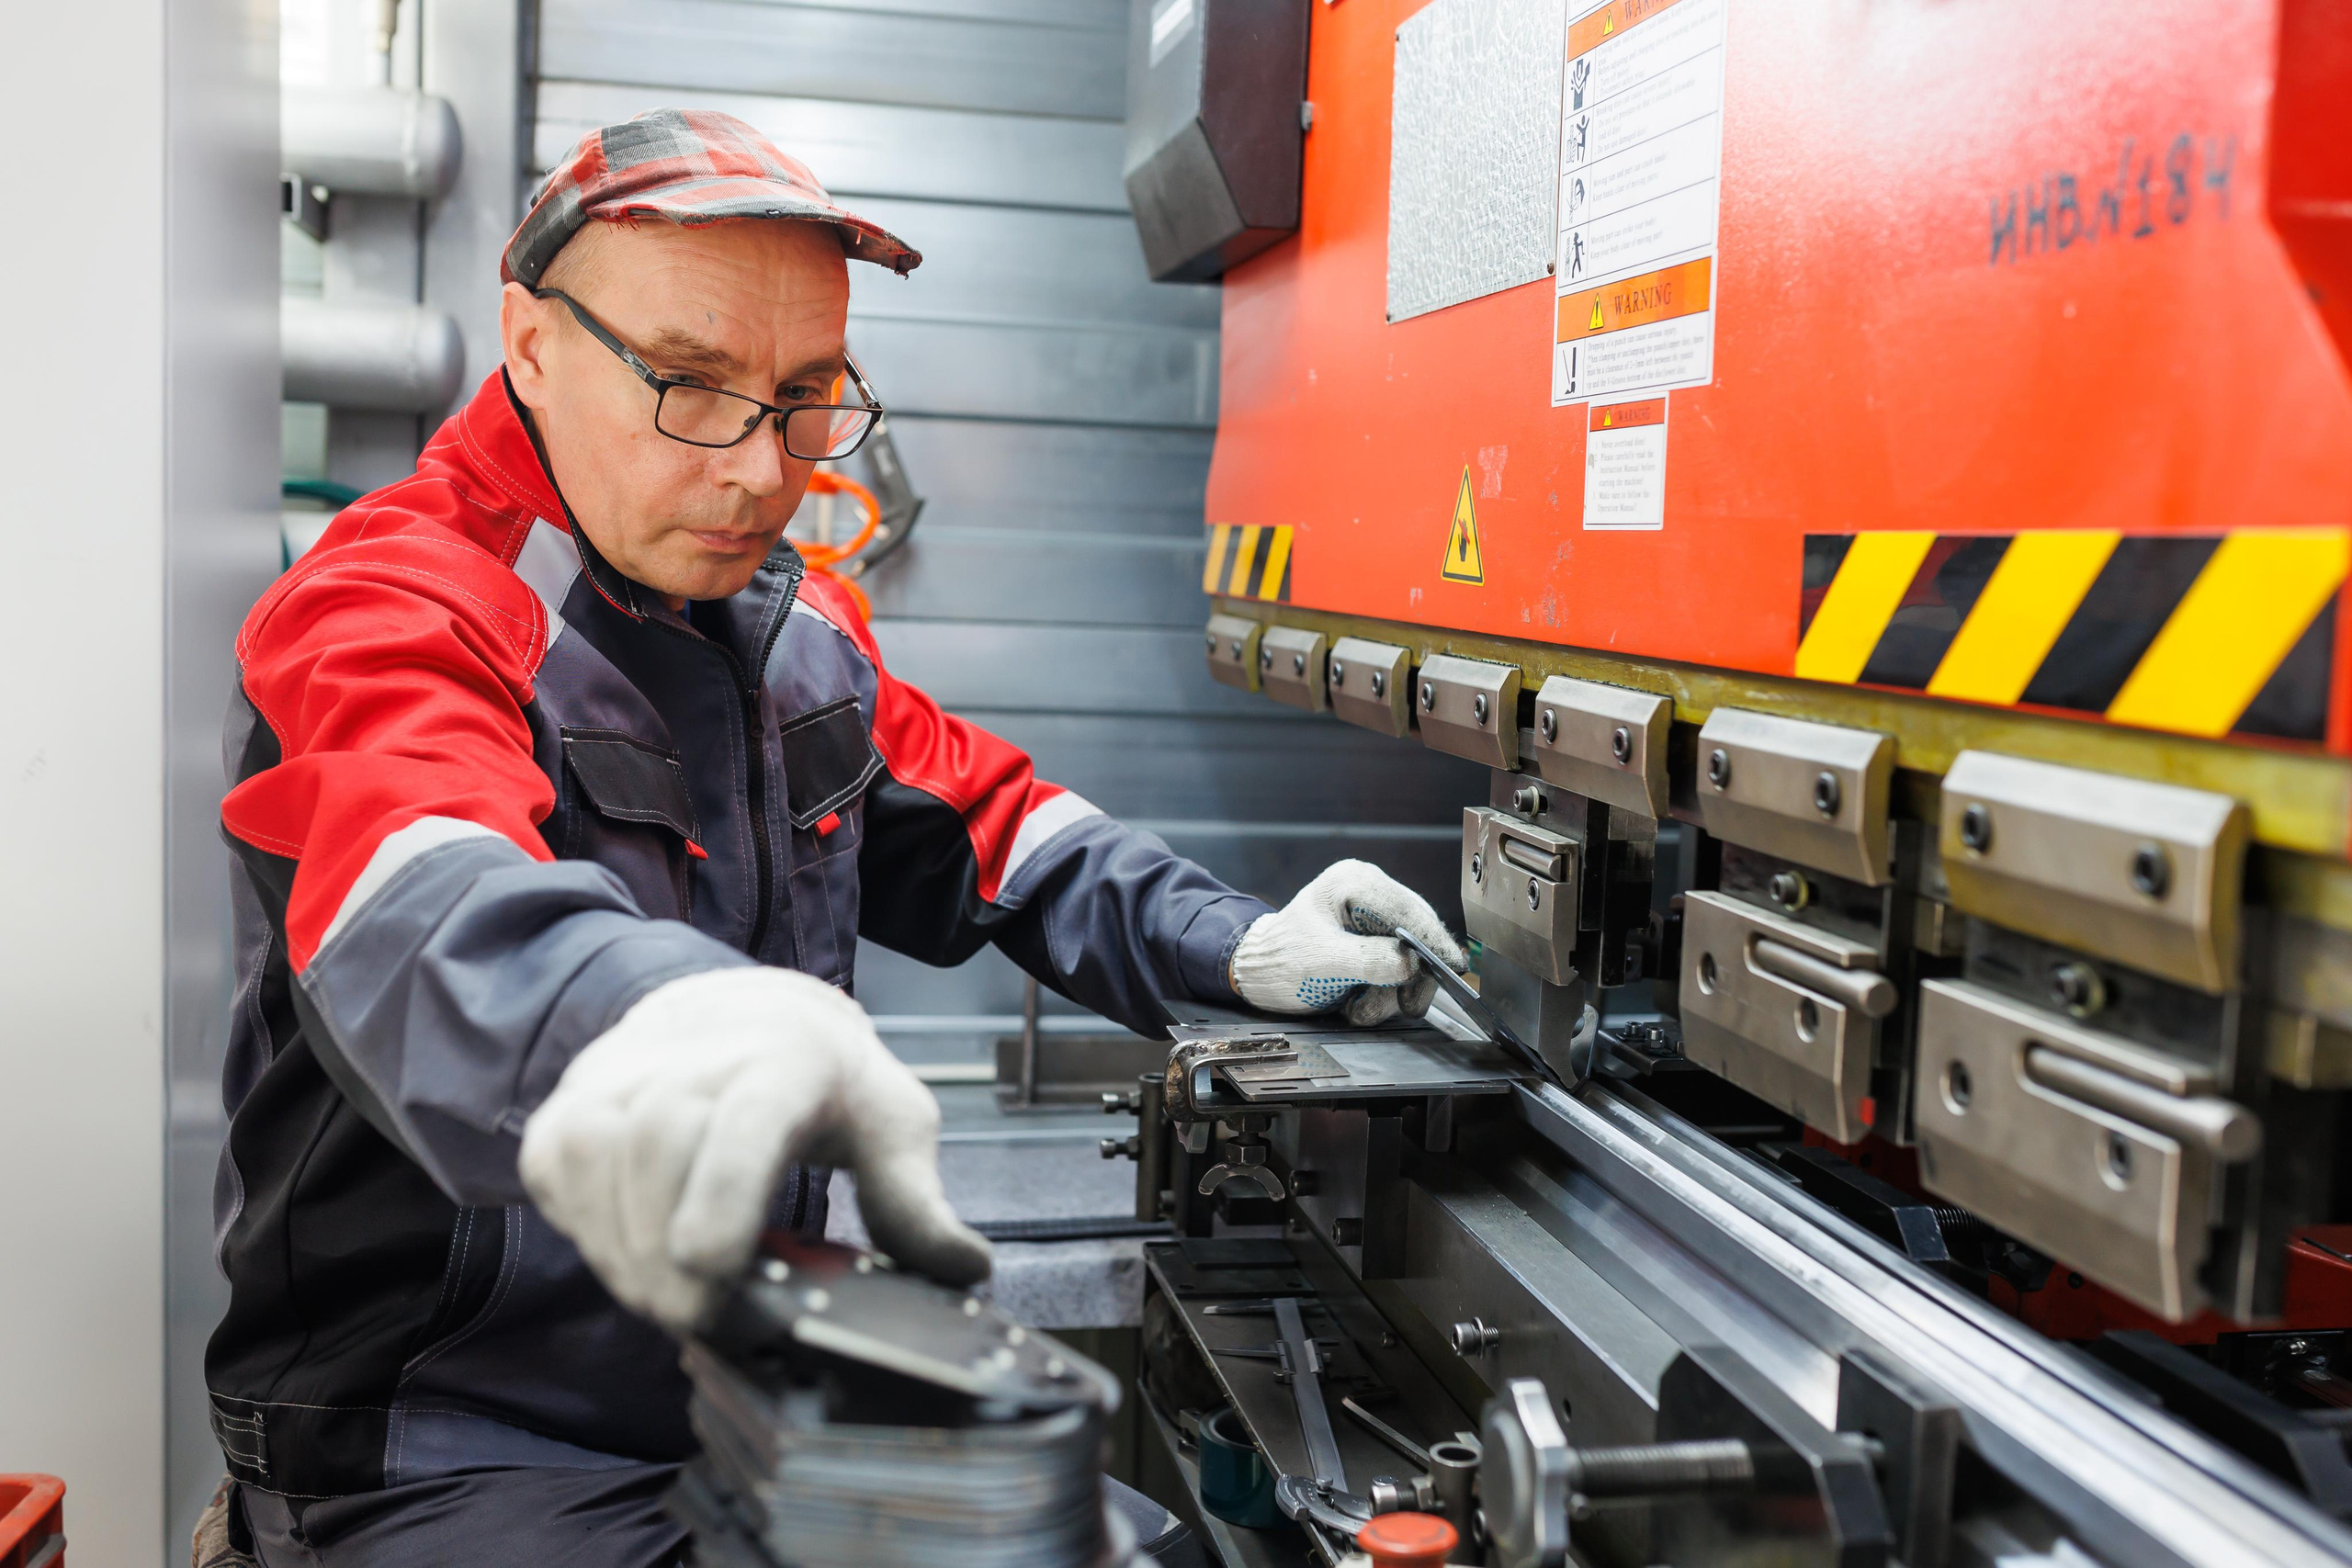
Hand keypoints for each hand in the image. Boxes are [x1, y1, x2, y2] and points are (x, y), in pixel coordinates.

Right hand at [519, 966, 990, 1331]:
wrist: (742, 1015)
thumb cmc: (826, 1082)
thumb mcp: (890, 1125)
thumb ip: (914, 1201)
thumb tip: (965, 1270)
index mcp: (791, 1058)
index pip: (746, 1117)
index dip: (722, 1191)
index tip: (713, 1266)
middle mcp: (697, 1050)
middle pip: (660, 1146)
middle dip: (671, 1254)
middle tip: (703, 1320)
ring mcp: (621, 1070)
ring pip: (599, 1160)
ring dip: (627, 1253)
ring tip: (671, 1302)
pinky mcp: (571, 1099)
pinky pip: (558, 1170)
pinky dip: (588, 1231)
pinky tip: (633, 1261)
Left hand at [1229, 860, 1468, 1025]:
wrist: (1257, 975)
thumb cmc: (1279, 961)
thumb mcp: (1323, 963)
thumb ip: (1370, 961)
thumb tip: (1413, 964)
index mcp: (1354, 883)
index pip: (1408, 911)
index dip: (1433, 941)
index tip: (1452, 968)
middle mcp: (1369, 894)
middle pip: (1418, 934)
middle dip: (1411, 976)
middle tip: (1405, 1005)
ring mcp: (1373, 919)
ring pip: (1412, 958)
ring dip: (1391, 993)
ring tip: (1359, 1006)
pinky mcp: (1374, 942)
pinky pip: (1398, 970)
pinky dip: (1383, 993)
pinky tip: (1357, 1001)